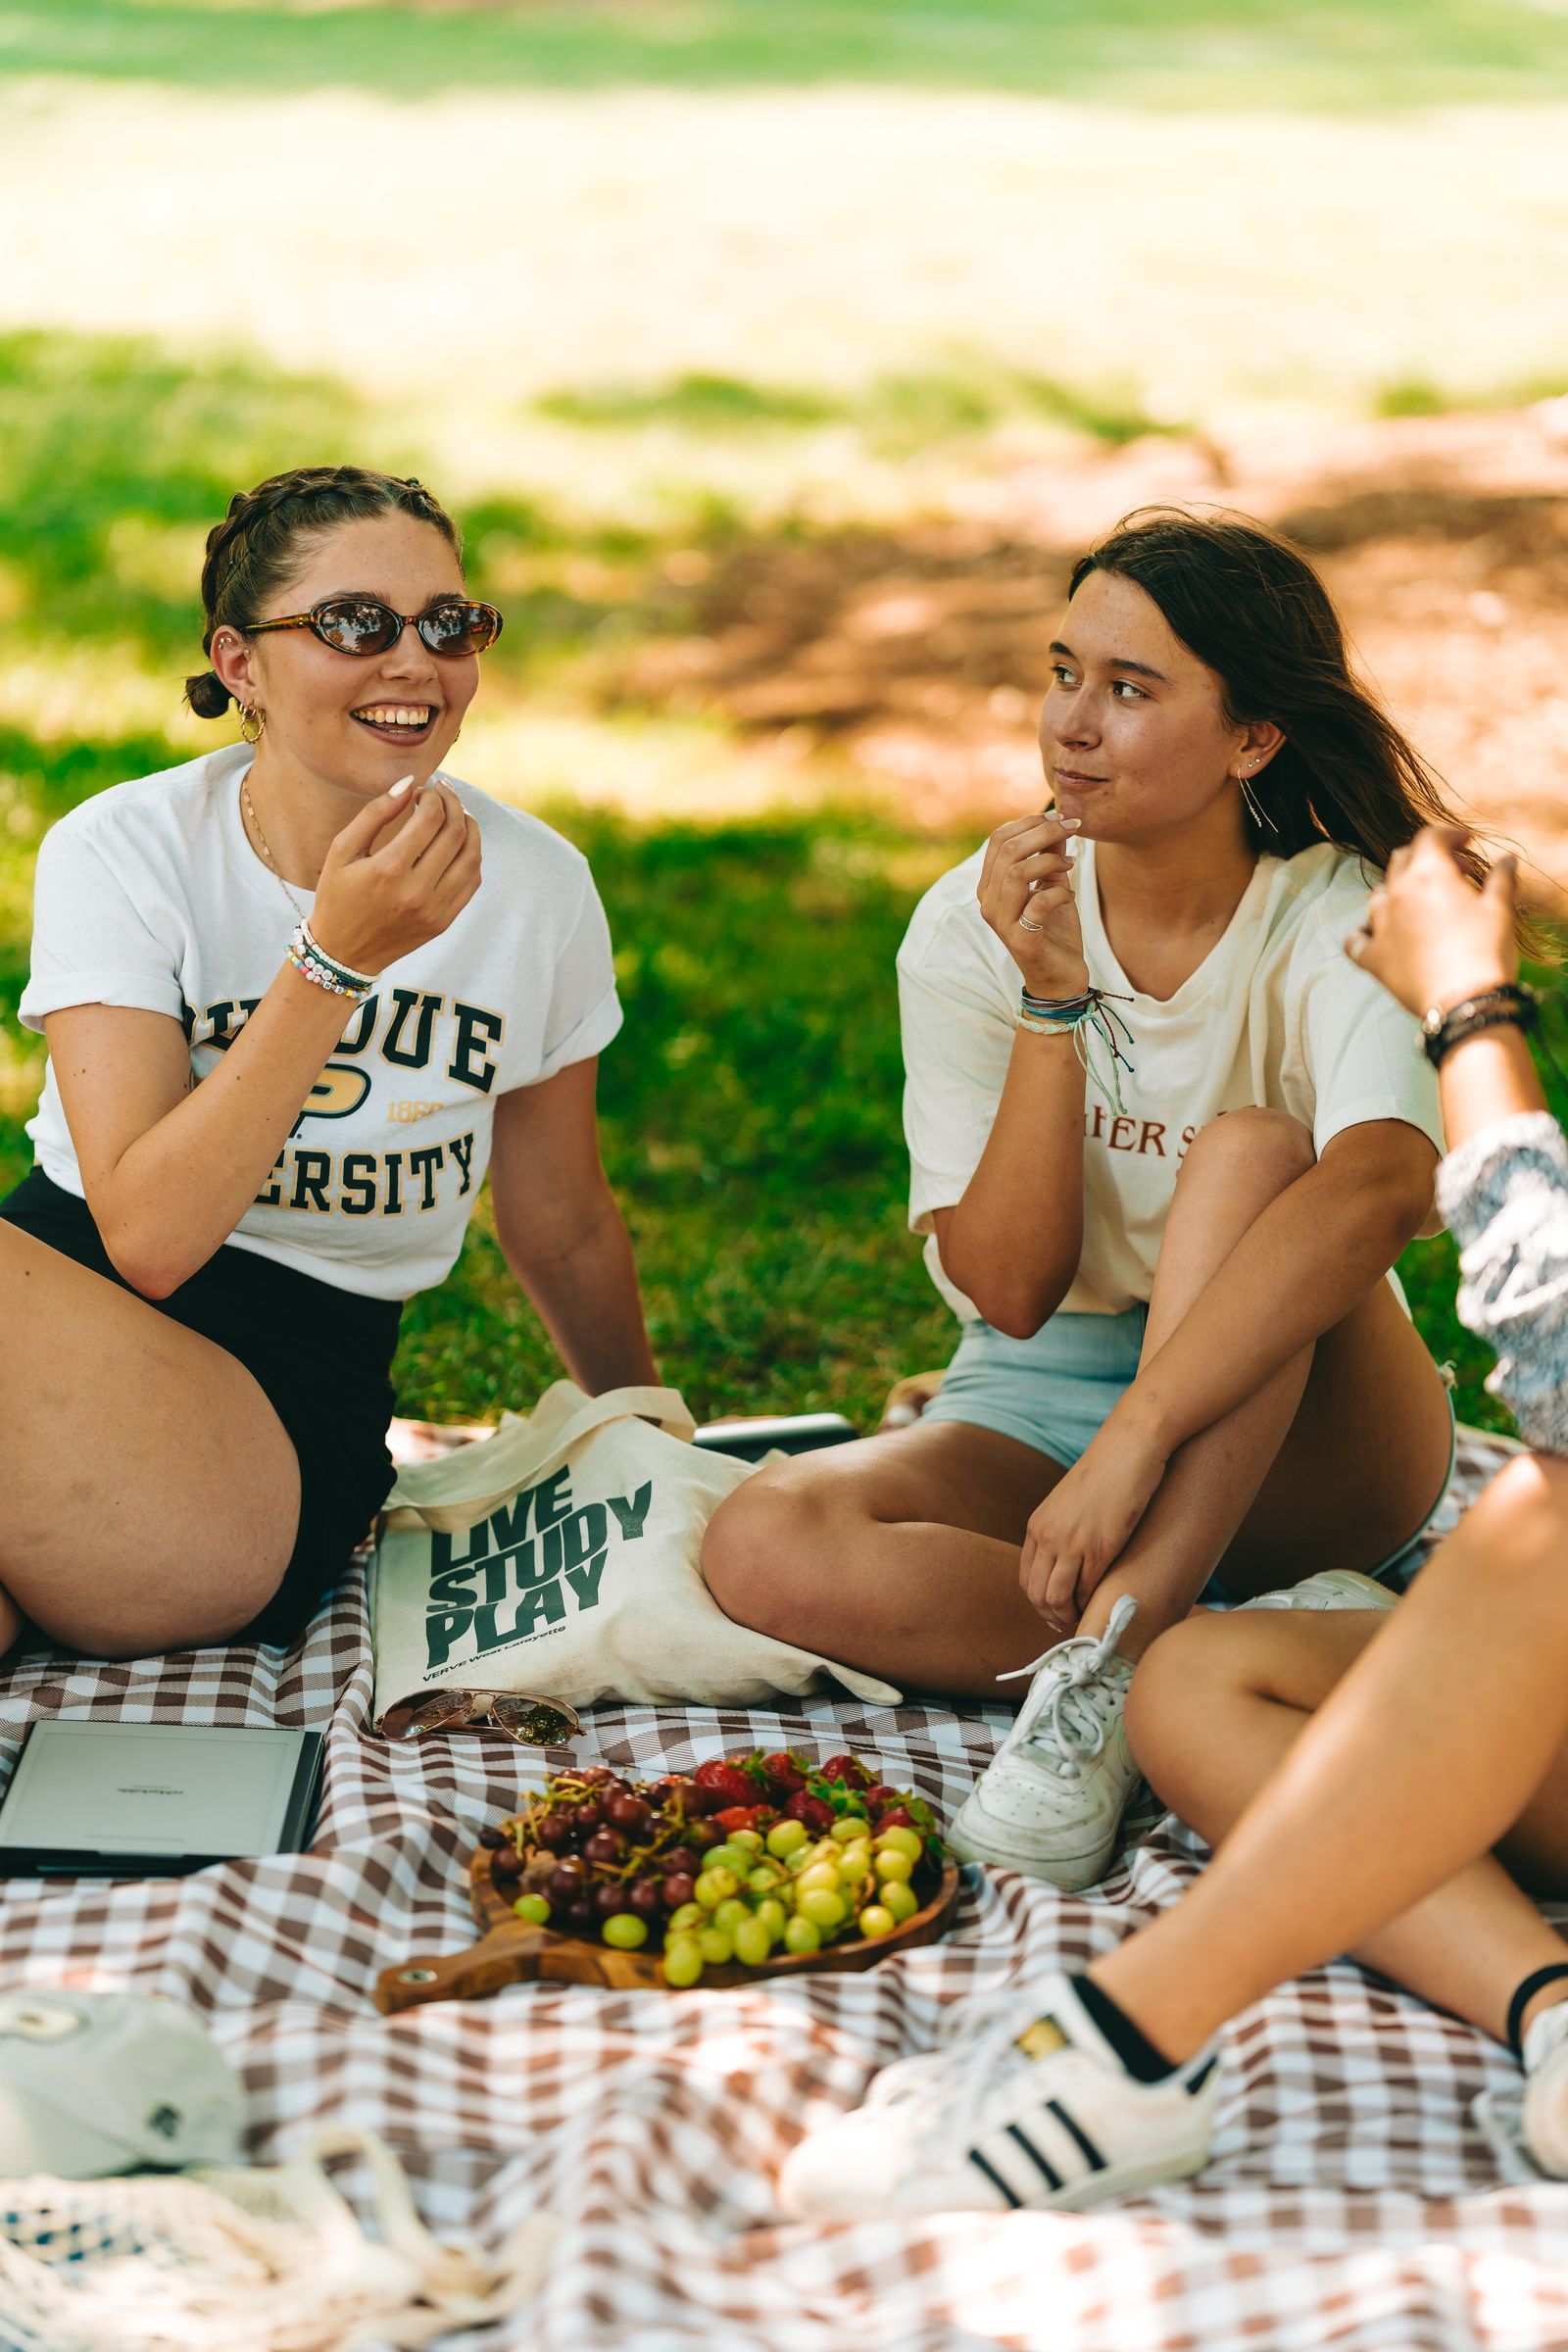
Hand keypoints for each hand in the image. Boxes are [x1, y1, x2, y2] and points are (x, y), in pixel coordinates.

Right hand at [311, 777, 481, 975]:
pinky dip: (471, 856)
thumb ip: (375, 814)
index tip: (424, 791)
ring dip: (470, 827)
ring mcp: (435, 909)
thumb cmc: (337, 896)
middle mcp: (416, 891)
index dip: (433, 796)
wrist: (343, 953)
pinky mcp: (444, 921)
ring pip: (472, 856)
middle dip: (454, 804)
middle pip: (456, 833)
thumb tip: (408, 784)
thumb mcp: (342, 850)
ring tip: (458, 813)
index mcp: (388, 869)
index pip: (431, 818)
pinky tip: (459, 843)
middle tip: (445, 792)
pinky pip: (471, 881)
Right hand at [977, 811, 1089, 1001]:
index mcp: (990, 885)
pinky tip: (1069, 896)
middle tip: (1073, 828)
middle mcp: (988, 902)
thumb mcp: (1053, 884)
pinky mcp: (1021, 939)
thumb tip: (1057, 821)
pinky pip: (1039, 901)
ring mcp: (1001, 922)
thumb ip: (1050, 855)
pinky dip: (1060, 892)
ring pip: (1017, 872)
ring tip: (1071, 863)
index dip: (1030, 822)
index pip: (998, 839)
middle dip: (1044, 832)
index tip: (1060, 817)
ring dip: (1051, 860)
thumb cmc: (1055, 930)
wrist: (1060, 977)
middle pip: (1007, 850)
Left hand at [1020, 1415, 1168, 1627]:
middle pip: (1035, 1593)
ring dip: (1067, 1617)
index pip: (1025, 1578)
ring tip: (1083, 1621)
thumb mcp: (1071, 1501)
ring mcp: (1070, 1543)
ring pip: (1055, 1598)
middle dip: (1050, 1616)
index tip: (1055, 1613)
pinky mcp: (1099, 1547)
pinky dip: (1091, 1604)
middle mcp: (1047, 1536)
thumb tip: (1070, 1558)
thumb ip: (1063, 1528)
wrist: (1129, 1446)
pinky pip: (1086, 1589)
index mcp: (1037, 1525)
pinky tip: (1100, 1604)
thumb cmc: (1107, 1472)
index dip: (1038, 1603)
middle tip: (1069, 1625)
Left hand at [1346, 827, 1518, 1017]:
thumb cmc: (1485, 950)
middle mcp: (1397, 894)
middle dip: (1427, 859)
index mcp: (1427, 875)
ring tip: (1419, 904)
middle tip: (1455, 874)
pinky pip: (1355, 941)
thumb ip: (1501, 879)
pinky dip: (1362, 934)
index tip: (1466, 843)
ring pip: (1377, 896)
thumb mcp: (1500, 909)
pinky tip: (1373, 934)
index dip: (1449, 835)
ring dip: (1397, 892)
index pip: (1429, 838)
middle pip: (1401, 861)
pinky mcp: (1373, 959)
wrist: (1465, 1000)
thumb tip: (1507, 860)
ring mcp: (1380, 926)